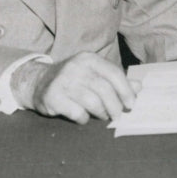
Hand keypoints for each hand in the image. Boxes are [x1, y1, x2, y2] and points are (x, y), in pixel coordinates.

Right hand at [11, 52, 140, 123]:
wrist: (38, 82)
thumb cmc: (73, 80)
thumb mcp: (94, 74)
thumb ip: (116, 80)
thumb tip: (139, 87)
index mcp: (89, 59)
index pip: (113, 73)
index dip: (125, 90)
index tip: (131, 104)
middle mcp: (76, 67)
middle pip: (104, 89)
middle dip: (115, 106)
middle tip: (117, 115)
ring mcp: (62, 82)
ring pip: (92, 102)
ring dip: (101, 113)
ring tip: (102, 115)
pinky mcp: (52, 97)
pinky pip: (76, 112)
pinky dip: (84, 118)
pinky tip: (83, 117)